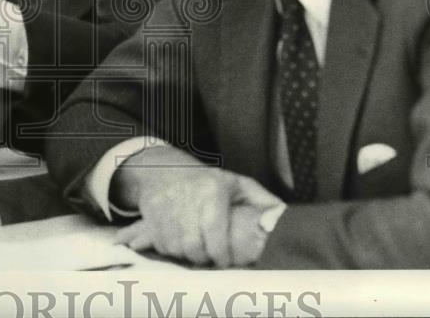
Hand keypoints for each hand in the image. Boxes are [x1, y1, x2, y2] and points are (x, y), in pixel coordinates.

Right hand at [113, 146, 281, 267]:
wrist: (162, 168)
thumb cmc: (205, 181)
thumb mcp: (235, 183)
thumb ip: (261, 200)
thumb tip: (280, 216)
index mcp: (212, 190)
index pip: (216, 234)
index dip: (222, 255)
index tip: (225, 261)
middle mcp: (187, 197)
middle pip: (195, 246)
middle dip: (204, 258)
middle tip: (209, 258)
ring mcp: (165, 205)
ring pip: (176, 248)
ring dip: (186, 255)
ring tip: (194, 249)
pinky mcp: (149, 212)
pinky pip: (160, 244)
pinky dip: (169, 249)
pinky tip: (178, 242)